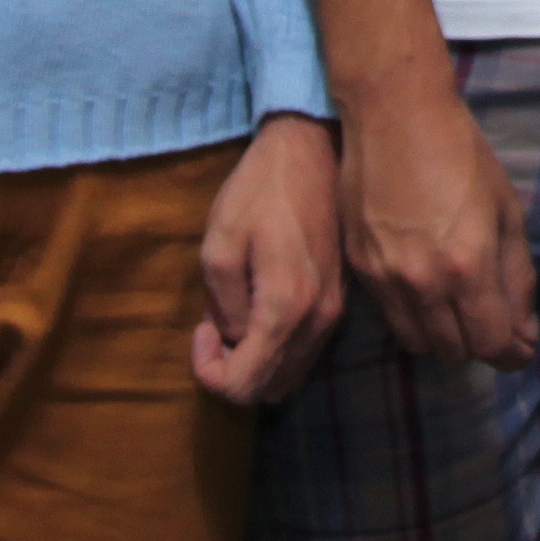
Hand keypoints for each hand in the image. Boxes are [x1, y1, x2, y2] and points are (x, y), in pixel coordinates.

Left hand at [193, 114, 346, 406]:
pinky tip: (258, 303)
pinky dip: (275, 345)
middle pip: (270, 388)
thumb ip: (224, 305)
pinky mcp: (339, 302)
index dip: (210, 371)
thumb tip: (234, 338)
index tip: (200, 329)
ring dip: (255, 359)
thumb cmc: (259, 191)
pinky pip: (304, 350)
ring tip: (234, 311)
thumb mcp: (220, 244)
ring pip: (290, 374)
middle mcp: (318, 322)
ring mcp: (334, 314)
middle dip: (233, 370)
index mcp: (286, 309)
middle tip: (214, 325)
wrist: (312, 151)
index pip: (244, 384)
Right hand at [336, 63, 528, 368]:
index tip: (520, 347)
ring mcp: (385, 278)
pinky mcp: (359, 267)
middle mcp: (423, 283)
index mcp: (467, 267)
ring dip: (445, 337)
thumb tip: (525, 332)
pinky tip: (426, 290)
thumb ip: (517, 278)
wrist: (394, 114)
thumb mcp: (507, 211)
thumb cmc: (461, 154)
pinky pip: (390, 316)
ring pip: (418, 343)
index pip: (491, 344)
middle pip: (454, 351)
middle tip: (492, 323)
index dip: (512, 353)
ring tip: (459, 311)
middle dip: (480, 345)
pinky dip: (414, 317)